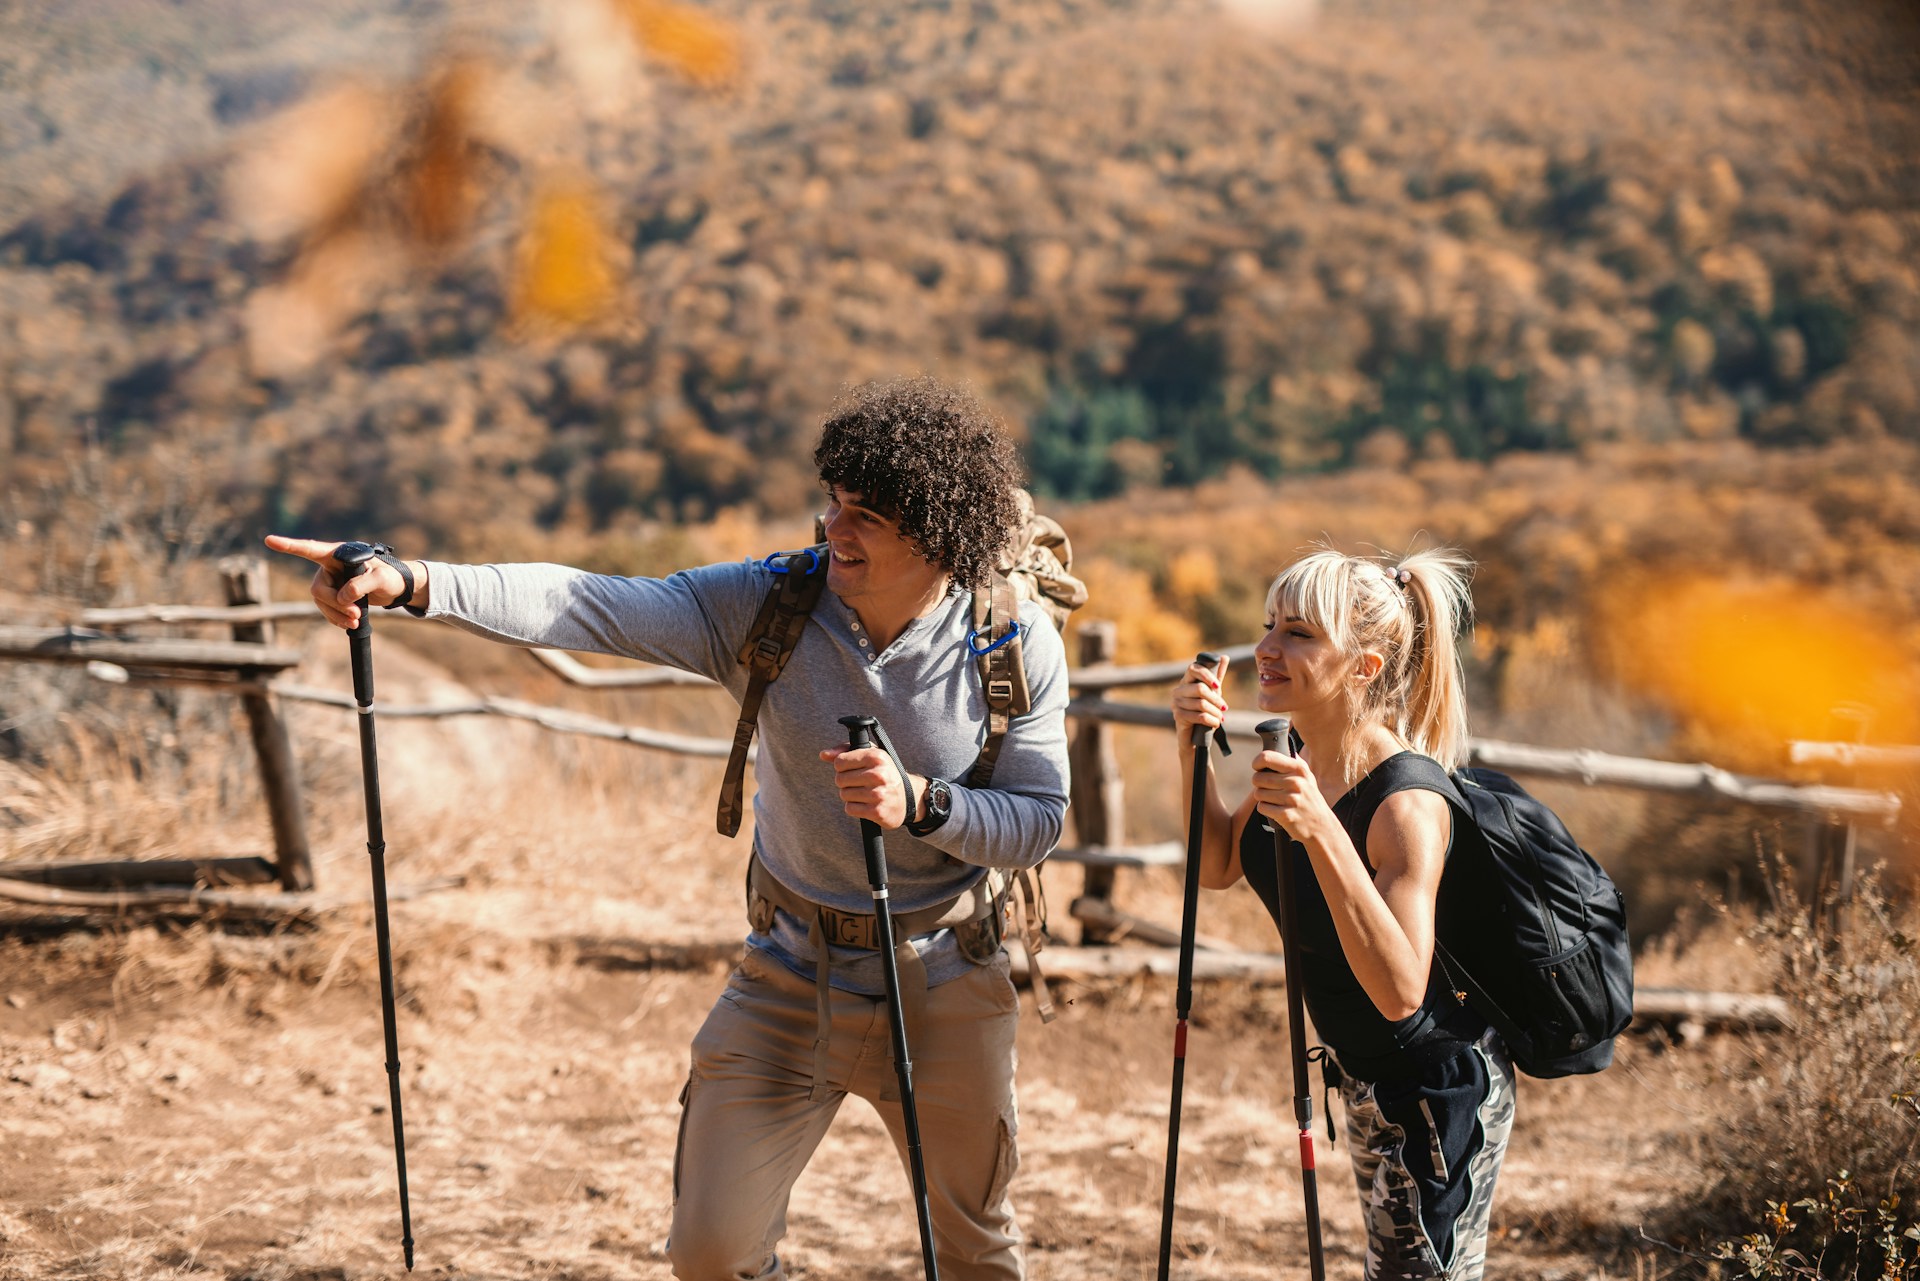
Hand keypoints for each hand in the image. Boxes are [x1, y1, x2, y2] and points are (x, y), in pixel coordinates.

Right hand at [263, 535, 411, 630]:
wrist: (394, 589)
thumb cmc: (390, 577)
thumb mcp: (382, 579)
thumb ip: (362, 585)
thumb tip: (343, 597)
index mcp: (338, 555)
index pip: (310, 549)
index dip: (289, 546)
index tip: (269, 540)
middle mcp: (329, 567)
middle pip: (318, 588)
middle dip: (335, 604)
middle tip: (356, 614)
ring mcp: (329, 583)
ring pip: (322, 602)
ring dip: (337, 614)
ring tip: (357, 620)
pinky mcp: (333, 597)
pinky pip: (327, 611)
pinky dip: (337, 619)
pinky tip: (350, 623)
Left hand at [819, 745, 915, 829]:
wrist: (908, 798)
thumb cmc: (884, 773)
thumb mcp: (870, 755)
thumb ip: (845, 751)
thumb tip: (823, 754)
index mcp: (876, 757)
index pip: (839, 762)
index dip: (842, 767)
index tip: (853, 769)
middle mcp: (879, 774)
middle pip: (840, 779)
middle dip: (845, 782)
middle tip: (859, 783)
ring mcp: (878, 794)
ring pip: (844, 794)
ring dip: (850, 795)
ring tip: (864, 793)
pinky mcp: (876, 811)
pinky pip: (850, 808)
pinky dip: (854, 807)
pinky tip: (866, 804)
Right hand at [1171, 656, 1228, 737]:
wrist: (1194, 736)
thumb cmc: (1203, 710)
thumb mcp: (1212, 692)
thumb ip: (1216, 676)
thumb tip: (1224, 657)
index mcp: (1186, 681)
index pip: (1193, 668)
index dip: (1207, 674)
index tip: (1217, 685)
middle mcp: (1178, 690)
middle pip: (1199, 688)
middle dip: (1216, 699)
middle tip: (1225, 707)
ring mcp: (1176, 703)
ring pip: (1201, 704)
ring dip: (1215, 712)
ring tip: (1221, 717)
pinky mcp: (1178, 716)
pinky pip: (1199, 716)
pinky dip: (1212, 721)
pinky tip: (1216, 723)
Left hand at [1250, 749, 1336, 845]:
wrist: (1321, 826)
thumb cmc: (1310, 798)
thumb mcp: (1307, 776)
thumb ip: (1293, 761)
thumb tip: (1278, 744)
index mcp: (1299, 769)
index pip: (1266, 757)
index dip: (1257, 762)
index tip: (1258, 767)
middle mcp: (1296, 782)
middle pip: (1258, 778)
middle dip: (1259, 784)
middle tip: (1268, 788)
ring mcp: (1291, 799)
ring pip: (1258, 793)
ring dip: (1262, 798)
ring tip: (1275, 800)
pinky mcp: (1286, 815)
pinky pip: (1262, 807)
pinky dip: (1265, 809)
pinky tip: (1276, 810)